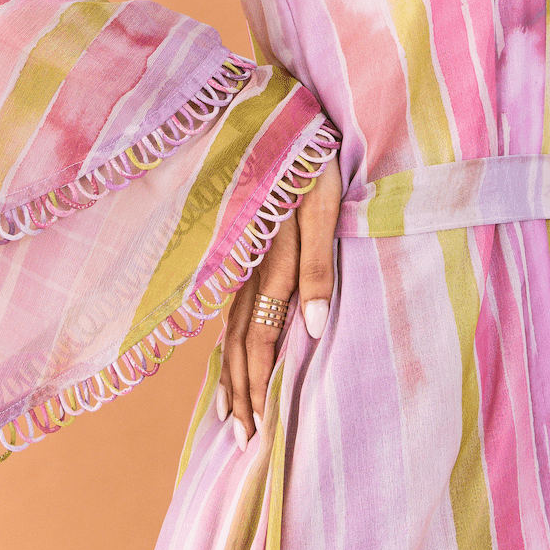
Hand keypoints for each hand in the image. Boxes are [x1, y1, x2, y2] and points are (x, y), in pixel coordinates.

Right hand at [216, 156, 341, 450]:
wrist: (277, 107)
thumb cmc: (312, 155)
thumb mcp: (324, 203)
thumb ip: (317, 264)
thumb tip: (311, 331)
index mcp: (270, 259)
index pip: (260, 339)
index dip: (258, 387)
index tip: (258, 433)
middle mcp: (248, 263)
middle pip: (240, 340)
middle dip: (242, 393)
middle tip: (242, 443)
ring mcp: (239, 252)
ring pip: (228, 325)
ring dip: (229, 373)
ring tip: (228, 416)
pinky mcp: (240, 239)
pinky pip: (227, 301)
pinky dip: (224, 336)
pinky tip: (225, 356)